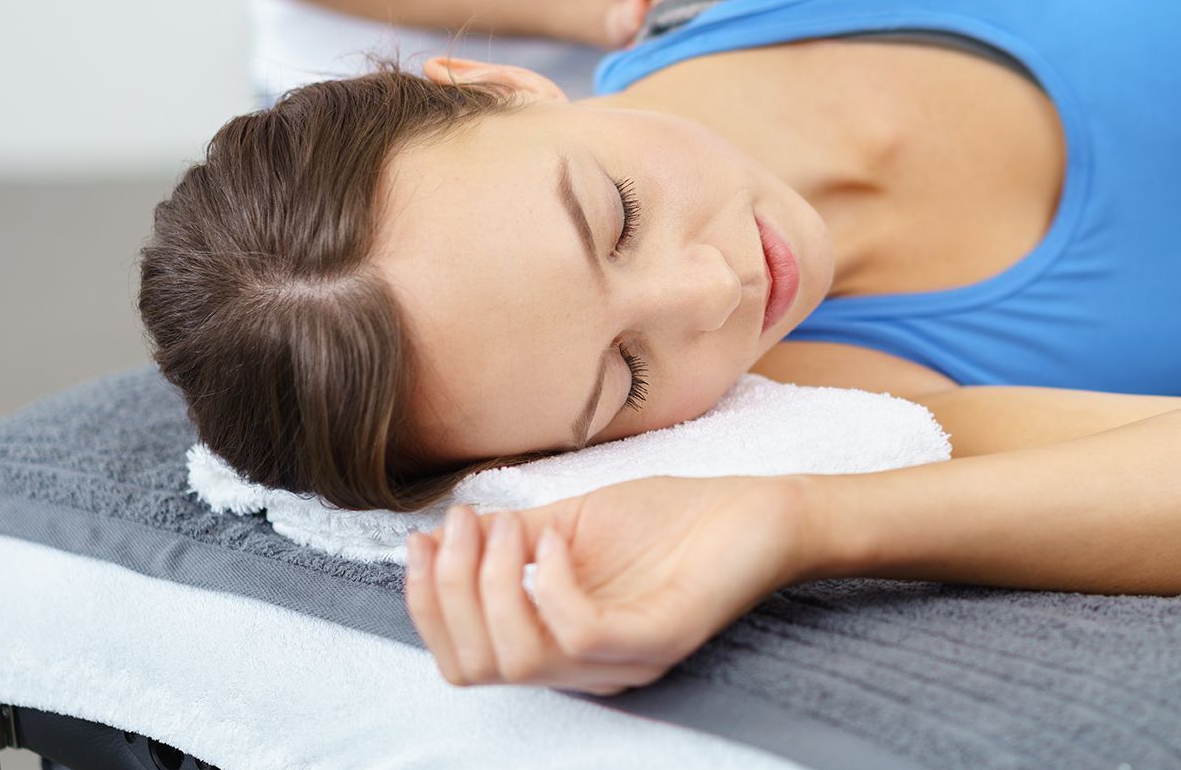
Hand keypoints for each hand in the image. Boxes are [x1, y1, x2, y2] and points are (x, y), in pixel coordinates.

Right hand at [405, 475, 812, 694]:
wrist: (758, 511)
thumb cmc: (669, 520)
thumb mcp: (569, 523)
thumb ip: (510, 539)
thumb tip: (438, 536)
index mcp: (558, 646)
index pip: (464, 660)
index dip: (427, 605)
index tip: (423, 538)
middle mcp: (585, 668)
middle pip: (477, 667)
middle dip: (448, 592)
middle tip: (462, 526)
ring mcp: (622, 660)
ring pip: (518, 660)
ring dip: (491, 583)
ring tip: (508, 526)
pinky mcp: (658, 641)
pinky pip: (578, 636)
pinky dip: (549, 583)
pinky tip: (557, 539)